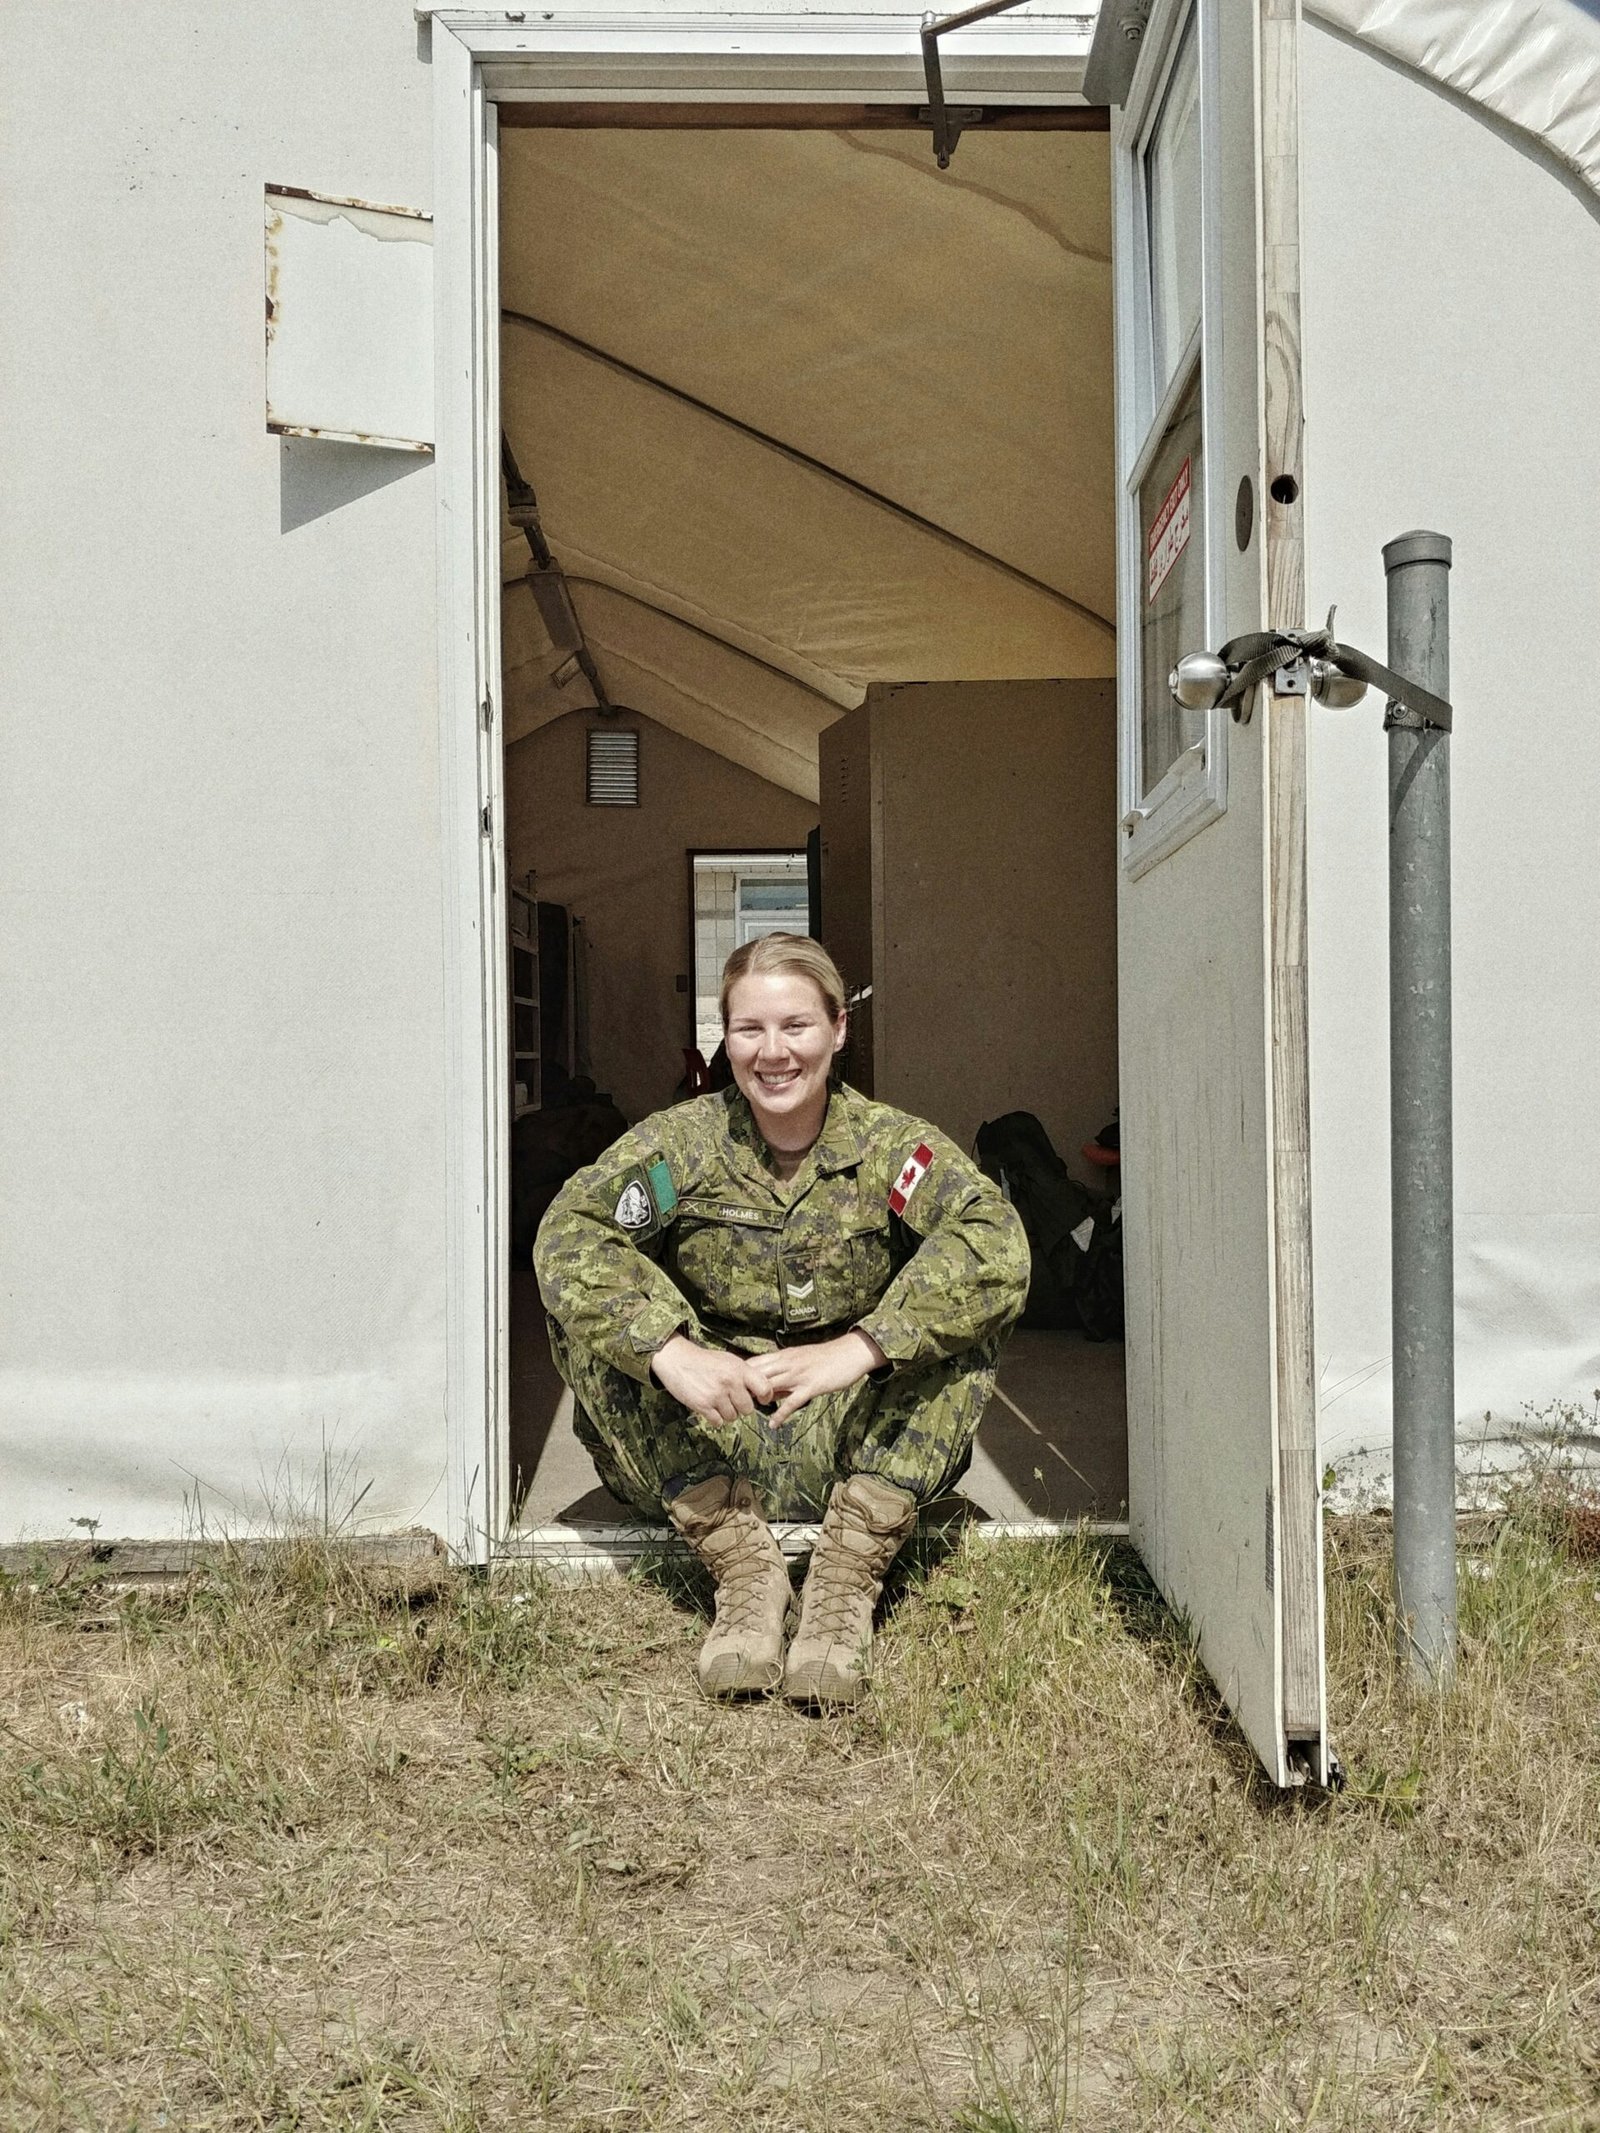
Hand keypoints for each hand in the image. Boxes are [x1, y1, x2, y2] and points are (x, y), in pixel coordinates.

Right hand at [649, 1335, 760, 1427]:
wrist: (678, 1359)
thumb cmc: (705, 1360)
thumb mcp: (729, 1361)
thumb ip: (745, 1375)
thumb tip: (762, 1390)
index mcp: (740, 1369)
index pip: (765, 1389)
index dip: (764, 1397)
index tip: (759, 1399)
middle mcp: (730, 1382)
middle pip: (748, 1409)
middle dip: (740, 1407)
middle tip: (731, 1399)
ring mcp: (717, 1394)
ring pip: (732, 1417)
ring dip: (726, 1413)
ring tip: (717, 1401)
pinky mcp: (703, 1405)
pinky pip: (718, 1422)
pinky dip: (714, 1418)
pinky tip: (709, 1407)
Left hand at [743, 1331, 887, 1428]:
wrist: (850, 1352)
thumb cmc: (826, 1358)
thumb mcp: (801, 1360)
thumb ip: (784, 1373)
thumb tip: (768, 1390)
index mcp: (784, 1355)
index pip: (755, 1363)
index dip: (739, 1374)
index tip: (727, 1384)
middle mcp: (787, 1363)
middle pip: (757, 1373)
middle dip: (742, 1387)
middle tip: (730, 1402)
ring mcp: (799, 1374)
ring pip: (770, 1385)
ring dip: (756, 1399)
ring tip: (744, 1412)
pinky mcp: (811, 1386)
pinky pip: (792, 1402)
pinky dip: (780, 1413)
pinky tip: (773, 1424)